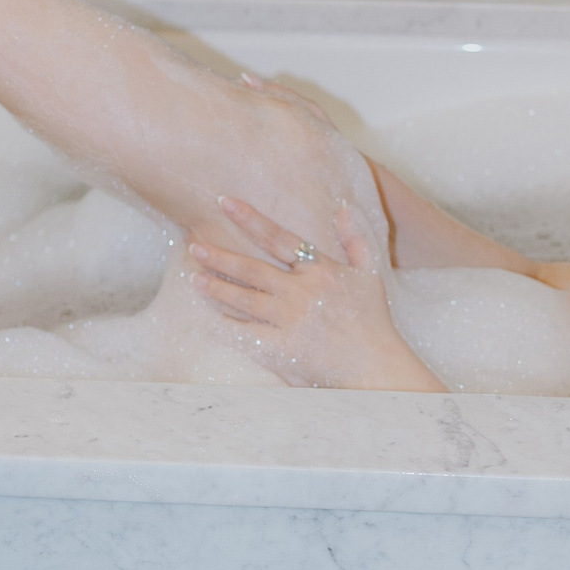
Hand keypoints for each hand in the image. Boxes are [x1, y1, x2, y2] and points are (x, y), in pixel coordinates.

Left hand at [189, 199, 442, 391]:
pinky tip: (214, 317)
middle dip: (220, 257)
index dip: (250, 218)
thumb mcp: (369, 273)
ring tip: (196, 279)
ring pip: (244, 299)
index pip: (278, 237)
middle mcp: (301, 292)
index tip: (225, 202)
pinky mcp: (282, 348)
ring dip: (217, 288)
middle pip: (251, 269)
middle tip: (195, 247)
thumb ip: (354, 238)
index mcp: (320, 270)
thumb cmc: (373, 320)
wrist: (374, 367)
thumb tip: (343, 206)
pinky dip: (229, 324)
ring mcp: (289, 320)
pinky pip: (248, 333)